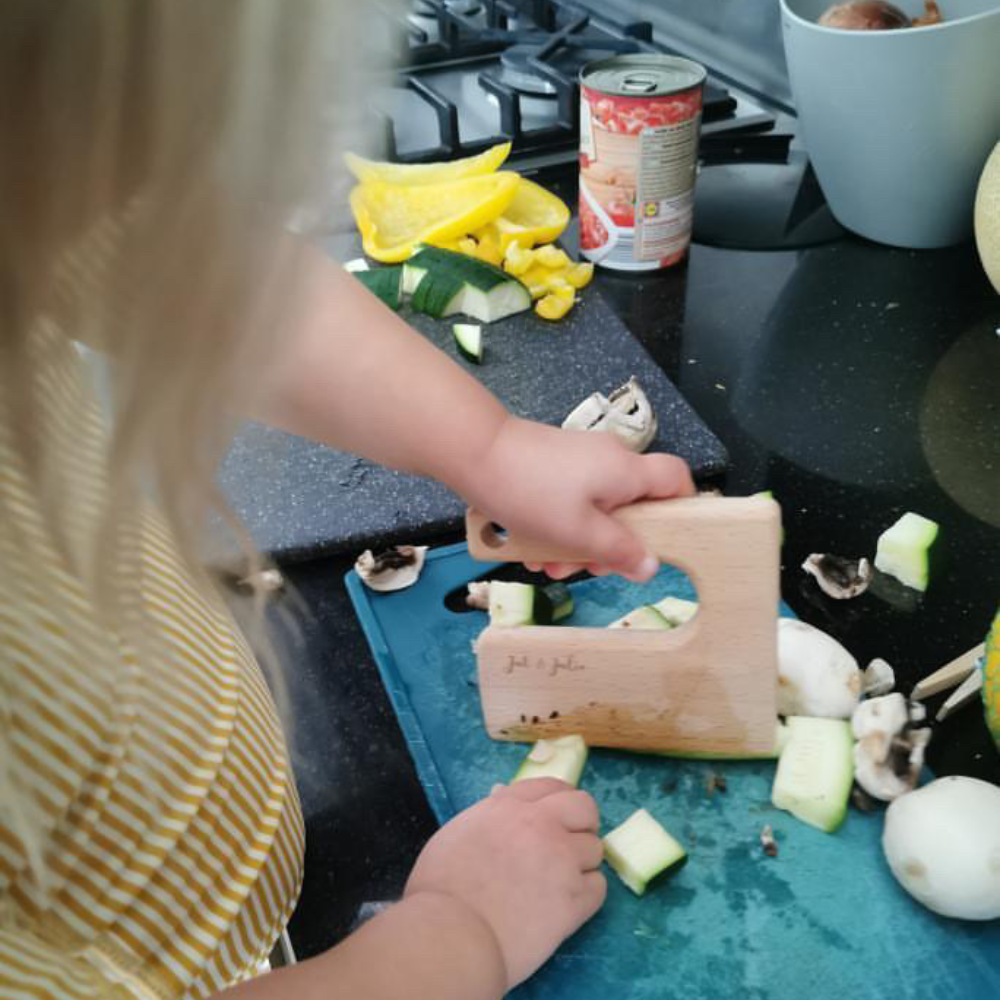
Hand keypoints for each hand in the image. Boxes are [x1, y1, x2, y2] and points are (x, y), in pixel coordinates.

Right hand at [403, 779, 605, 989]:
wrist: (453, 934)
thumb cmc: (441, 889)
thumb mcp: (458, 833)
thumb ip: (488, 815)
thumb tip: (502, 798)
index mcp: (509, 806)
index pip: (550, 786)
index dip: (557, 800)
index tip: (557, 814)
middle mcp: (542, 824)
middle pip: (584, 807)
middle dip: (581, 822)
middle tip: (568, 843)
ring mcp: (563, 860)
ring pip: (594, 848)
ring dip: (581, 862)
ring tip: (559, 882)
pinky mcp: (576, 899)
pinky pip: (598, 887)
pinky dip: (586, 894)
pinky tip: (566, 905)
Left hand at [463, 417, 694, 580]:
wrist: (475, 453)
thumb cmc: (530, 490)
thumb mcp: (578, 532)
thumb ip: (618, 550)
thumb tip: (651, 566)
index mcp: (626, 471)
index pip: (677, 479)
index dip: (681, 508)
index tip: (663, 540)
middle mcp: (609, 460)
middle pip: (631, 508)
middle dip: (609, 545)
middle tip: (585, 567)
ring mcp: (580, 461)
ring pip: (595, 511)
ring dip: (575, 544)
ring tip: (546, 565)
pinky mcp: (554, 465)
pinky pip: (569, 503)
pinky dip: (556, 527)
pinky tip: (530, 548)